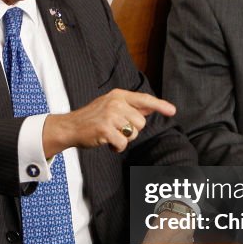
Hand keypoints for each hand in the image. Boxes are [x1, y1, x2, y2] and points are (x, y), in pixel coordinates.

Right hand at [42, 89, 175, 155]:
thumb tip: (150, 108)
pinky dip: (117, 148)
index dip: (160, 105)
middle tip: (117, 130)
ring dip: (124, 140)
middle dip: (132, 131)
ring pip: (133, 134)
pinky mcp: (105, 129)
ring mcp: (110, 115)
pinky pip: (123, 144)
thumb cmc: (91, 118)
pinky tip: (108, 143)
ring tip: (111, 135)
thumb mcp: (110, 106)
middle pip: (141, 123)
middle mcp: (115, 103)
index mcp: (118, 95)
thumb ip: (130, 106)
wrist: (70, 127)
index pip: (144, 99)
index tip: (172, 111)